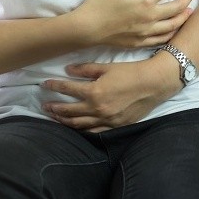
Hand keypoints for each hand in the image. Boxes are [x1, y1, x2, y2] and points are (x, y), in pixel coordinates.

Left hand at [41, 59, 181, 132]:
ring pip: (79, 124)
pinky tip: (75, 128)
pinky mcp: (115, 126)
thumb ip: (86, 70)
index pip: (68, 89)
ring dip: (64, 121)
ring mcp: (106, 120)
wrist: (154, 84)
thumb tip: (68, 70)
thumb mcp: (106, 67)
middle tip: (44, 106)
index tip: (45, 84)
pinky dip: (82, 130)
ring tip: (54, 117)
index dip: (55, 86)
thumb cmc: (131, 72)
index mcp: (94, 93)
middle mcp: (97, 109)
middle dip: (55, 108)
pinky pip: (94, 131)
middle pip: (69, 111)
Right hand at [73, 0, 194, 48]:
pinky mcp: (140, 42)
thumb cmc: (99, 5)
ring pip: (173, 25)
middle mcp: (150, 18)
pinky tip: (174, 29)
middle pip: (177, 7)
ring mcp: (146, 32)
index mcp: (145, 1)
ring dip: (184, 16)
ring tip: (189, 10)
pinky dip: (172, 33)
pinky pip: (162, 39)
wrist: (87, 29)